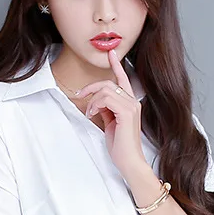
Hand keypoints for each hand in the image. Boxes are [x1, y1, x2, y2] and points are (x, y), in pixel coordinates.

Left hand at [75, 48, 146, 178]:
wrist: (129, 161)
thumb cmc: (121, 146)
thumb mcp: (111, 123)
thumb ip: (106, 109)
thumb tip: (96, 102)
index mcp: (131, 103)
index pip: (123, 79)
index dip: (116, 65)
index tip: (110, 53)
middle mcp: (133, 102)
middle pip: (109, 83)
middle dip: (91, 88)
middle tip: (79, 96)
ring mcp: (132, 106)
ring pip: (106, 89)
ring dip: (92, 100)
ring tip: (89, 113)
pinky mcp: (127, 112)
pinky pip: (106, 98)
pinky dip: (95, 105)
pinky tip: (92, 114)